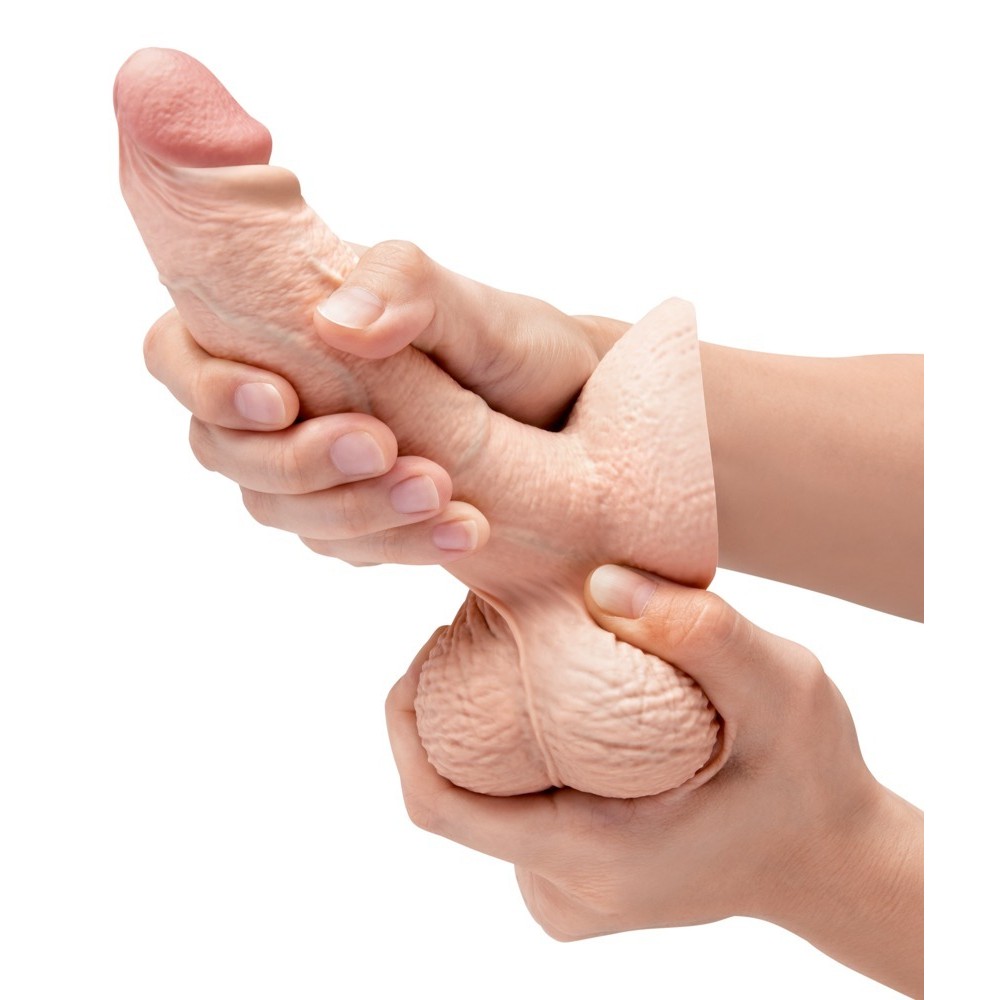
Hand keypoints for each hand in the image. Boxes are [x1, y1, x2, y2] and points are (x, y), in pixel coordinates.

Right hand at [144, 241, 625, 564]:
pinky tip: (464, 532)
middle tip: (383, 447)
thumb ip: (408, 288)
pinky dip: (401, 545)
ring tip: (442, 495)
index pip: (180, 352)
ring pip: (284, 511)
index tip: (283, 399)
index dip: (207, 385)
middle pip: (228, 450)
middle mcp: (286, 399)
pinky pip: (347, 547)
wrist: (570, 414)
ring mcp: (316, 467)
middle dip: (299, 461)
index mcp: (280, 326)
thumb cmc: (514, 344)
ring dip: (355, 512)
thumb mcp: (474, 306)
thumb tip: (337, 320)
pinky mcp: (356, 517)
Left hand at [386, 566, 922, 996]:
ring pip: (485, 807)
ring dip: (483, 732)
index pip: (442, 807)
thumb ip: (701, 631)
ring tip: (521, 661)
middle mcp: (570, 893)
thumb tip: (599, 584)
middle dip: (446, 711)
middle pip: (456, 799)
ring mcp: (573, 898)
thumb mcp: (783, 686)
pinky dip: (516, 759)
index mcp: (595, 854)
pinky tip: (553, 709)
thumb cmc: (812, 777)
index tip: (423, 653)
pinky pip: (515, 818)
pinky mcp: (582, 886)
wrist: (835, 857)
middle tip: (483, 629)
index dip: (405, 728)